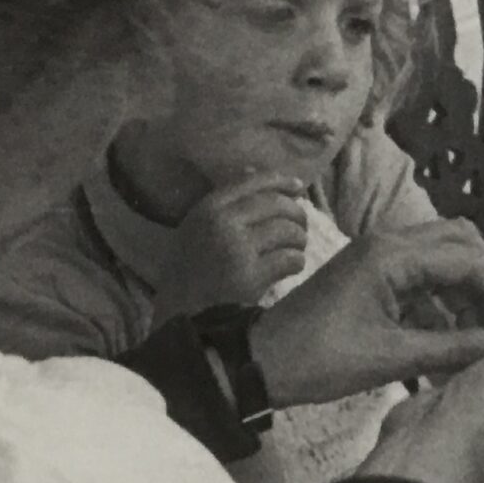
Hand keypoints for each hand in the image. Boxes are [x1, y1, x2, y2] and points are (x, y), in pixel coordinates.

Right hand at [159, 175, 308, 317]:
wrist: (182, 312)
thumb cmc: (191, 269)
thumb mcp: (198, 226)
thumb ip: (225, 201)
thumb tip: (254, 170)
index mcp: (208, 208)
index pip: (252, 183)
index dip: (279, 181)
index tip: (297, 186)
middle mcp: (223, 223)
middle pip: (276, 205)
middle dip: (296, 214)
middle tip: (300, 227)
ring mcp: (238, 249)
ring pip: (288, 231)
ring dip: (299, 240)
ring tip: (296, 248)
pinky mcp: (252, 276)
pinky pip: (290, 259)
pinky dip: (296, 262)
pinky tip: (292, 267)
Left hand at [253, 219, 483, 406]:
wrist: (261, 362)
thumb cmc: (320, 360)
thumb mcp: (393, 358)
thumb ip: (455, 347)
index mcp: (391, 257)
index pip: (469, 259)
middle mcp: (387, 243)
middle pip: (461, 241)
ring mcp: (378, 255)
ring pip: (443, 255)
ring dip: (469, 286)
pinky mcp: (371, 272)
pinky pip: (422, 272)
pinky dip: (445, 295)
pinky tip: (457, 329)